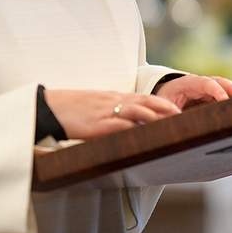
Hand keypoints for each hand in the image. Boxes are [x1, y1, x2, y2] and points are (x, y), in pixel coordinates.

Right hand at [43, 89, 181, 139]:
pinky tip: (144, 135)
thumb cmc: (71, 109)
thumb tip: (129, 121)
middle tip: (183, 116)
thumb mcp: (95, 105)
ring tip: (170, 125)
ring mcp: (105, 112)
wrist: (49, 107)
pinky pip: (118, 125)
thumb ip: (112, 109)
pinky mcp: (96, 125)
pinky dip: (133, 129)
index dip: (162, 103)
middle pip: (146, 101)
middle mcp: (113, 101)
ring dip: (155, 118)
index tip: (178, 109)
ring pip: (137, 111)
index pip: (144, 96)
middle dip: (165, 109)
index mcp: (114, 97)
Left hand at [154, 75, 231, 110]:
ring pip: (224, 87)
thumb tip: (179, 121)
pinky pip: (226, 94)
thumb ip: (172, 113)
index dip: (216, 90)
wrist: (164, 95)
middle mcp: (200, 83)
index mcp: (188, 83)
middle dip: (231, 87)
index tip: (224, 99)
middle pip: (218, 82)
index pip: (204, 83)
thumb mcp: (165, 105)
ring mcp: (208, 89)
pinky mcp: (213, 96)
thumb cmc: (164, 99)